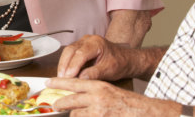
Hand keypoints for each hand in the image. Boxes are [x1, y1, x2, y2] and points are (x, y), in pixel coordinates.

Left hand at [47, 78, 178, 116]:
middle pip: (70, 101)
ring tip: (75, 114)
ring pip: (76, 115)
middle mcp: (97, 98)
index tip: (48, 82)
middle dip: (61, 103)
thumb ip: (93, 92)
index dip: (59, 82)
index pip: (73, 82)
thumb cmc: (129, 103)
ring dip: (75, 115)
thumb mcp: (109, 91)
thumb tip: (77, 95)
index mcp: (99, 86)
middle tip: (55, 105)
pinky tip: (88, 115)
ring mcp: (99, 111)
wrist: (146, 112)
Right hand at [58, 35, 133, 80]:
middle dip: (64, 65)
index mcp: (96, 43)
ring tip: (60, 78)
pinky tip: (64, 73)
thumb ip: (94, 73)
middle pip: (70, 50)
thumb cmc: (119, 63)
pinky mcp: (80, 47)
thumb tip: (80, 79)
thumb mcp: (109, 70)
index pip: (81, 54)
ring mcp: (82, 42)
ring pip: (67, 52)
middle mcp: (87, 40)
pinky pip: (69, 54)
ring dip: (63, 65)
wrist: (125, 59)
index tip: (68, 77)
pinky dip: (65, 64)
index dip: (73, 66)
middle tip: (61, 79)